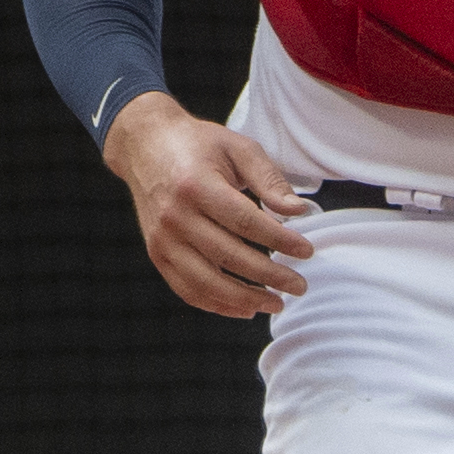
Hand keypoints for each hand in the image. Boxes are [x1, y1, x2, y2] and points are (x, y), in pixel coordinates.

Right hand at [104, 95, 315, 317]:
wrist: (146, 147)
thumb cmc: (198, 146)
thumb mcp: (238, 148)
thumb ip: (269, 180)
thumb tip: (299, 211)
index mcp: (195, 184)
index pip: (245, 222)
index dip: (279, 240)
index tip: (307, 250)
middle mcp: (175, 215)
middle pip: (228, 256)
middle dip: (270, 276)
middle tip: (299, 285)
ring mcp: (162, 239)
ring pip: (206, 281)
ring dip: (245, 299)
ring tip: (276, 303)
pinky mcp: (157, 254)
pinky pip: (187, 289)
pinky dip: (217, 305)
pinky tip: (244, 308)